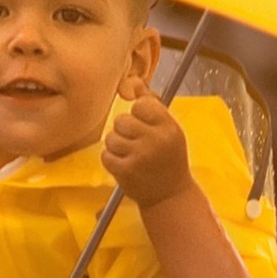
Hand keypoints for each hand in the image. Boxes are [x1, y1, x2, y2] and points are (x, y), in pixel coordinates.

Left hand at [101, 89, 191, 210]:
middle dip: (124, 130)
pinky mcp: (125, 171)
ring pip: (111, 138)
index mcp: (169, 127)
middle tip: (135, 142)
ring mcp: (139, 157)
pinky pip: (106, 155)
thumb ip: (152, 105)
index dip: (138, 113)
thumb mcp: (169, 130)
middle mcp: (155, 140)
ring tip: (130, 154)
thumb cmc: (169, 159)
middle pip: (122, 120)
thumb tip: (133, 82)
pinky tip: (124, 165)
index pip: (141, 104)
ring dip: (117, 145)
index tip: (144, 124)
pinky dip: (112, 159)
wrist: (170, 196)